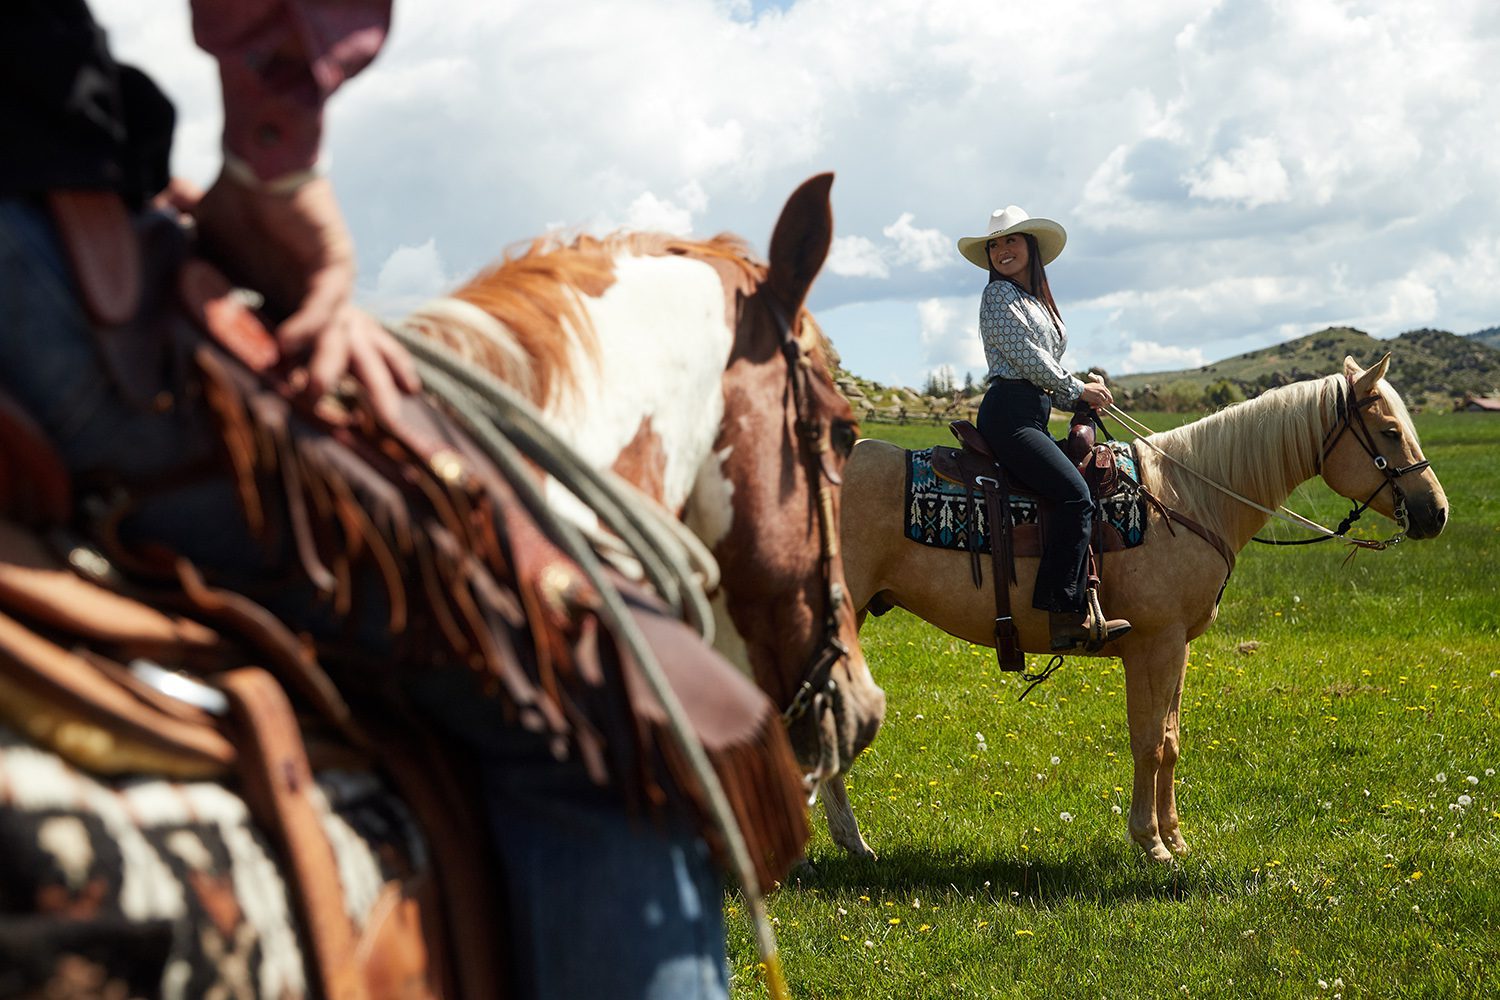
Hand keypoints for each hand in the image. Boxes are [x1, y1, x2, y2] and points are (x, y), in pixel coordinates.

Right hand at [191, 172, 419, 422]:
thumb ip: (192, 272)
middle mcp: (320, 296)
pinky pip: (326, 301)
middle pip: (346, 350)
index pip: (316, 350)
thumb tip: (156, 279)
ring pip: (340, 335)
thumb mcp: (207, 249)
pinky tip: (291, 345)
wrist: (255, 156)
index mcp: (296, 300)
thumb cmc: (236, 201)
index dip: (319, 380)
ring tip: (318, 396)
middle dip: (361, 386)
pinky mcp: (334, 260)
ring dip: (331, 366)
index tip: (320, 417)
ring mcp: (330, 280)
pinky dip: (310, 325)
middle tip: (360, 423)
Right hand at [1078, 373, 1113, 410]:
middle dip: (1108, 402)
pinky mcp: (1097, 398)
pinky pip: (1101, 404)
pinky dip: (1099, 406)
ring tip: (1097, 406)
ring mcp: (1100, 394)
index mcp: (1102, 386)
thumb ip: (1099, 389)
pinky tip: (1093, 406)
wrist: (1080, 389)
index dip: (1110, 398)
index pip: (1108, 393)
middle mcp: (1102, 389)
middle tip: (1106, 405)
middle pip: (1108, 397)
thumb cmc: (1085, 388)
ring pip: (1105, 401)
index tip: (1110, 401)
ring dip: (1102, 405)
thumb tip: (1102, 395)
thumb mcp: (1094, 386)